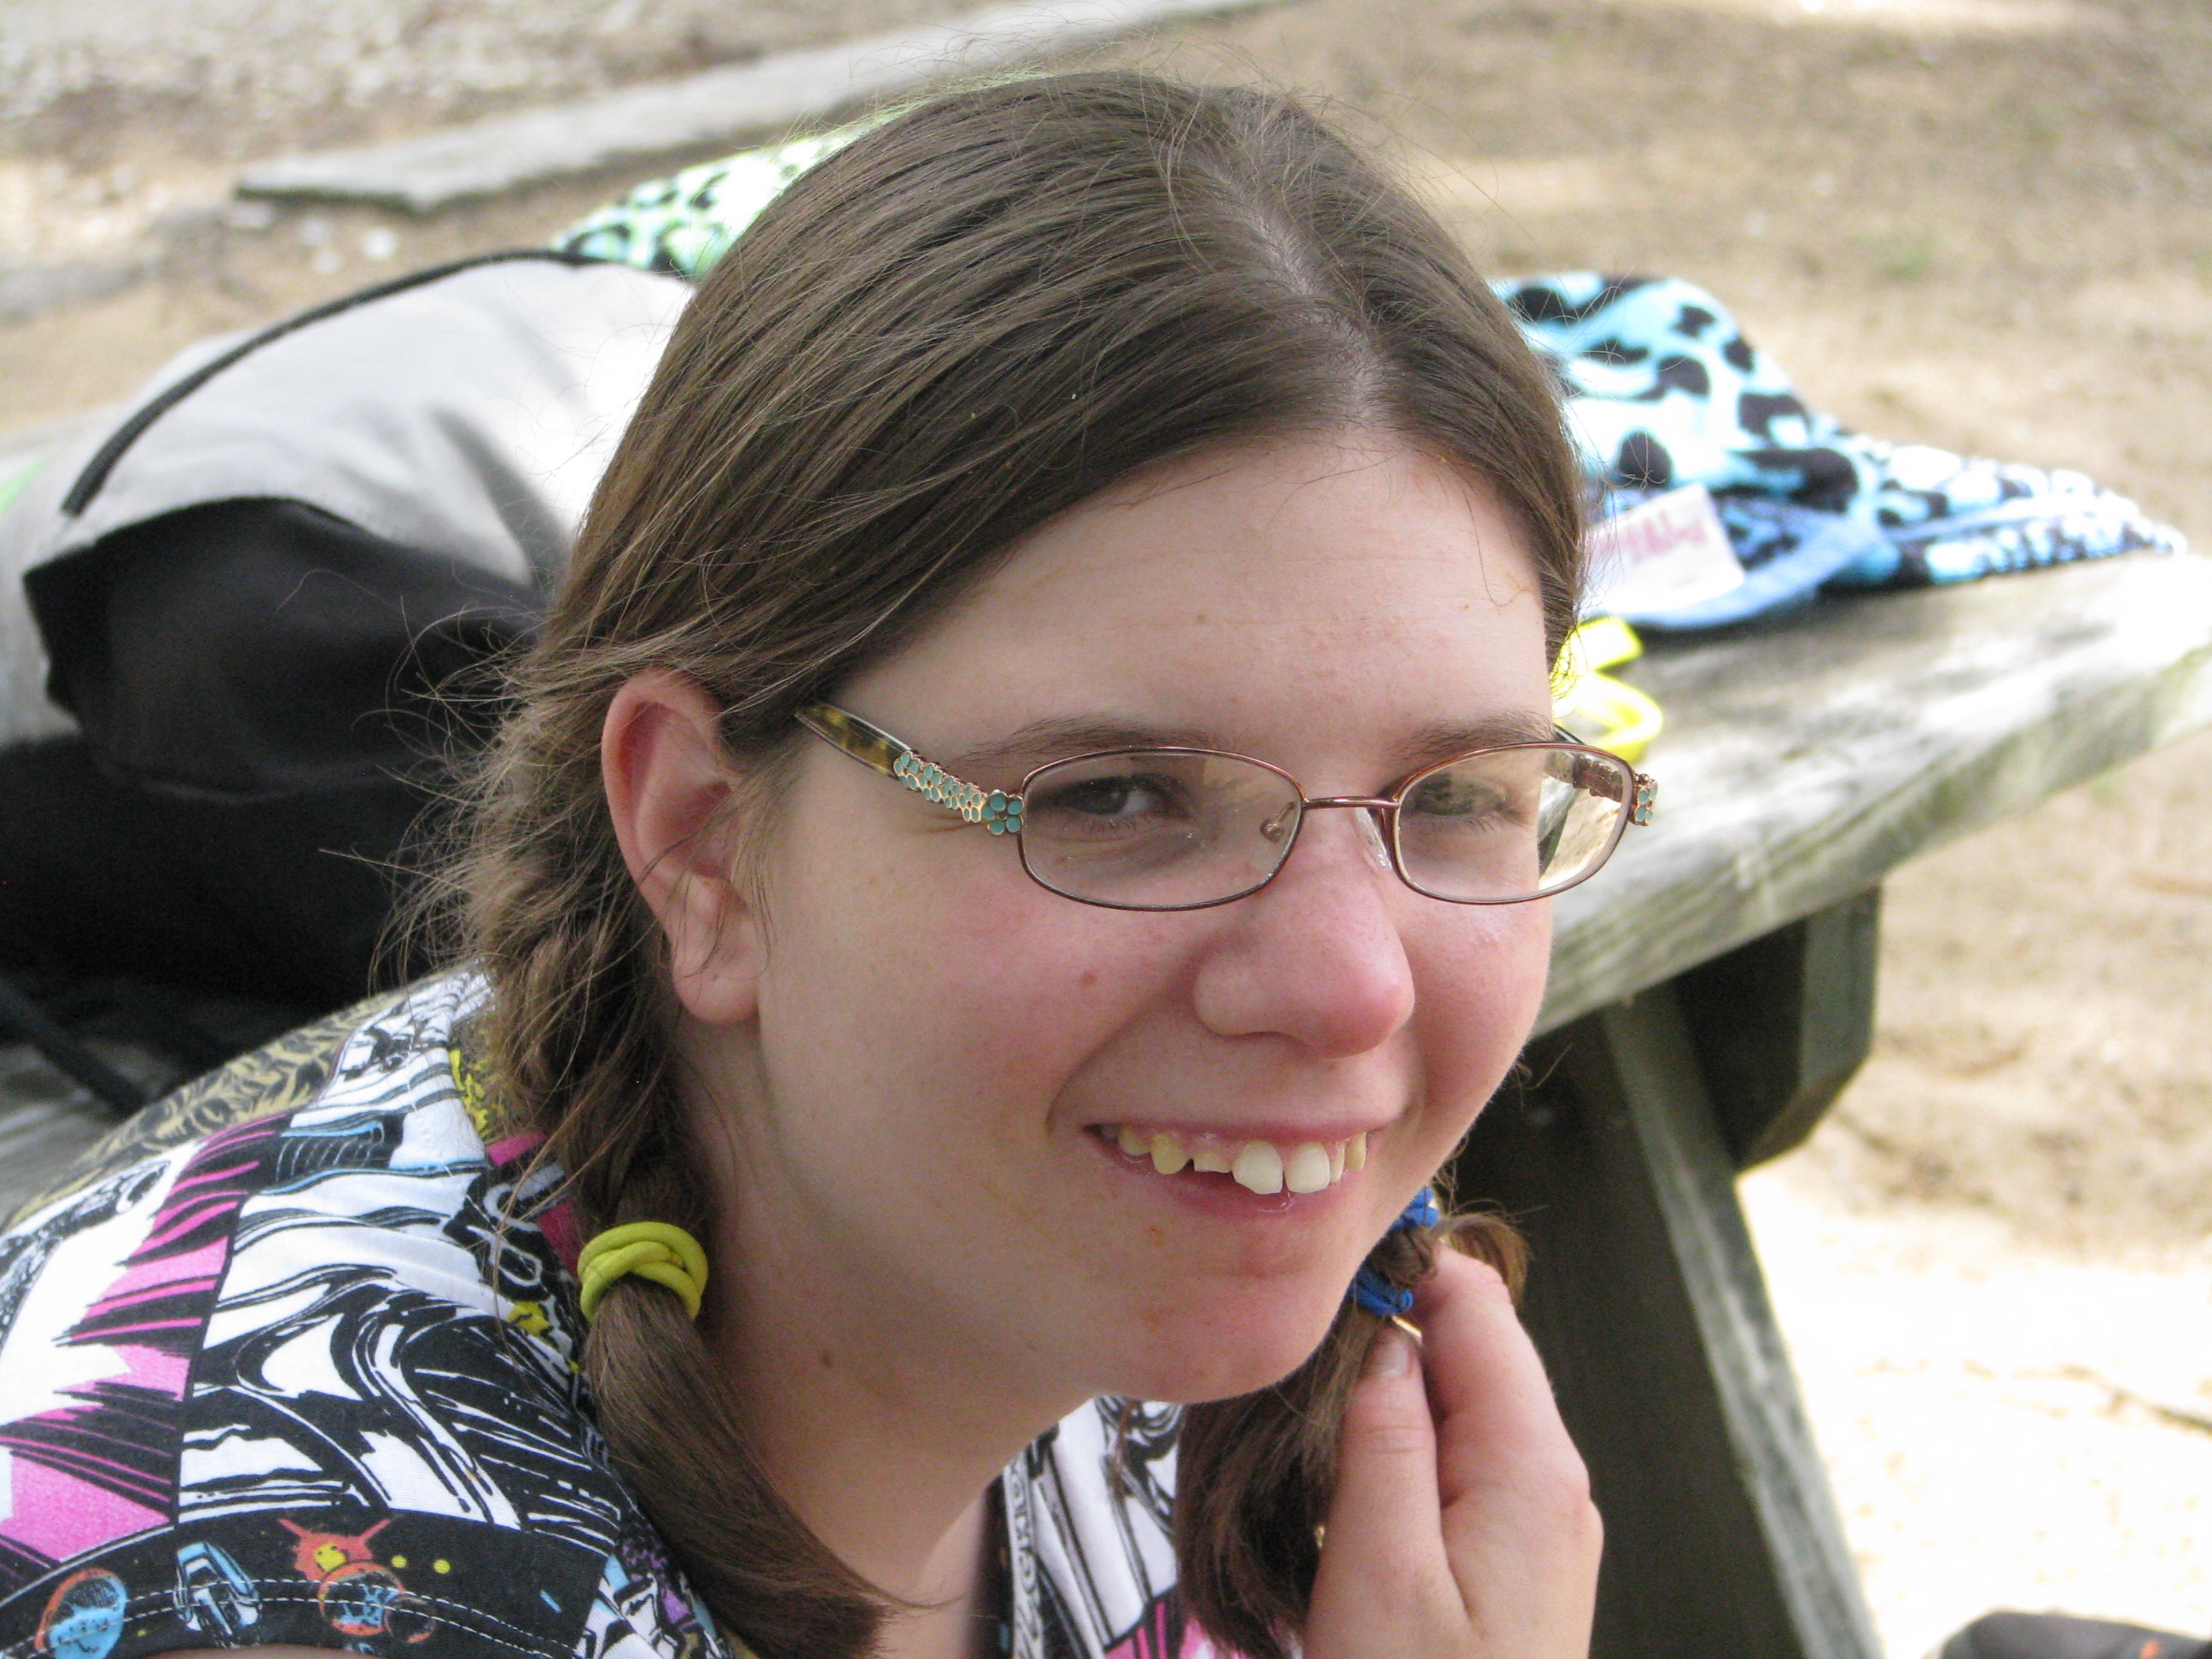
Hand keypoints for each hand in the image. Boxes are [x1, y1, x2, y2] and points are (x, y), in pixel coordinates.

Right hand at [1305, 1250, 1601, 1657]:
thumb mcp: (1378, 1571)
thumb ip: (1384, 1438)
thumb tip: (1386, 1337)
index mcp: (1529, 1468)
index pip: (1478, 1307)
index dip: (1403, 1270)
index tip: (1323, 1276)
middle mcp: (1553, 1482)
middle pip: (1476, 1349)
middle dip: (1392, 1331)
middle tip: (1301, 1352)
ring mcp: (1544, 1522)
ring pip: (1467, 1404)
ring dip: (1394, 1393)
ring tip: (1315, 1414)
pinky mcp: (1521, 1559)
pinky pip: (1468, 1461)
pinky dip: (1411, 1446)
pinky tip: (1355, 1474)